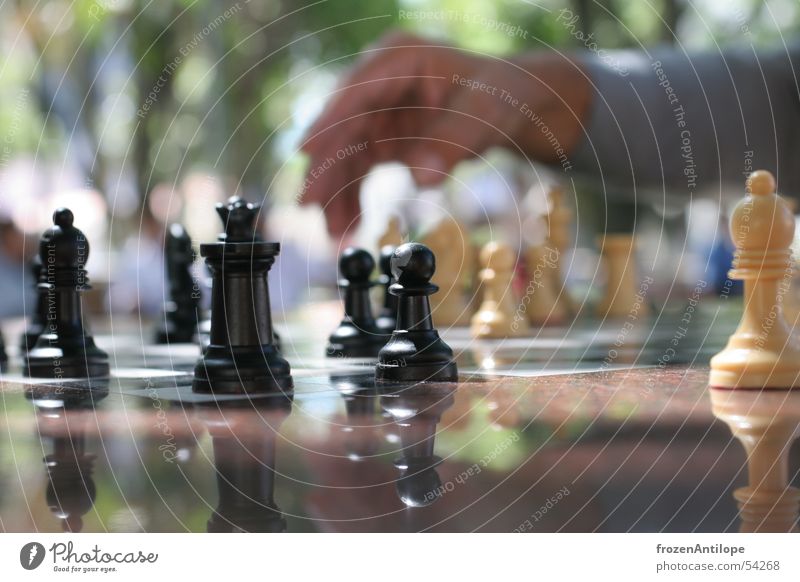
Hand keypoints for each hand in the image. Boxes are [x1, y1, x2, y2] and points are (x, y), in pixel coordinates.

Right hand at [300, 31, 589, 236]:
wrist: (510, 107)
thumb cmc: (501, 96)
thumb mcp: (486, 114)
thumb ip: (454, 142)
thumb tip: (422, 179)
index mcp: (399, 58)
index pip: (357, 91)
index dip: (330, 122)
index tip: (307, 151)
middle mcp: (379, 84)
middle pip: (342, 127)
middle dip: (326, 168)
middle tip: (311, 205)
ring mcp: (376, 113)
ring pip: (343, 155)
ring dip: (335, 193)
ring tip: (334, 234)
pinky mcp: (380, 140)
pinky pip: (356, 172)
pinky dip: (351, 200)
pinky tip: (348, 228)